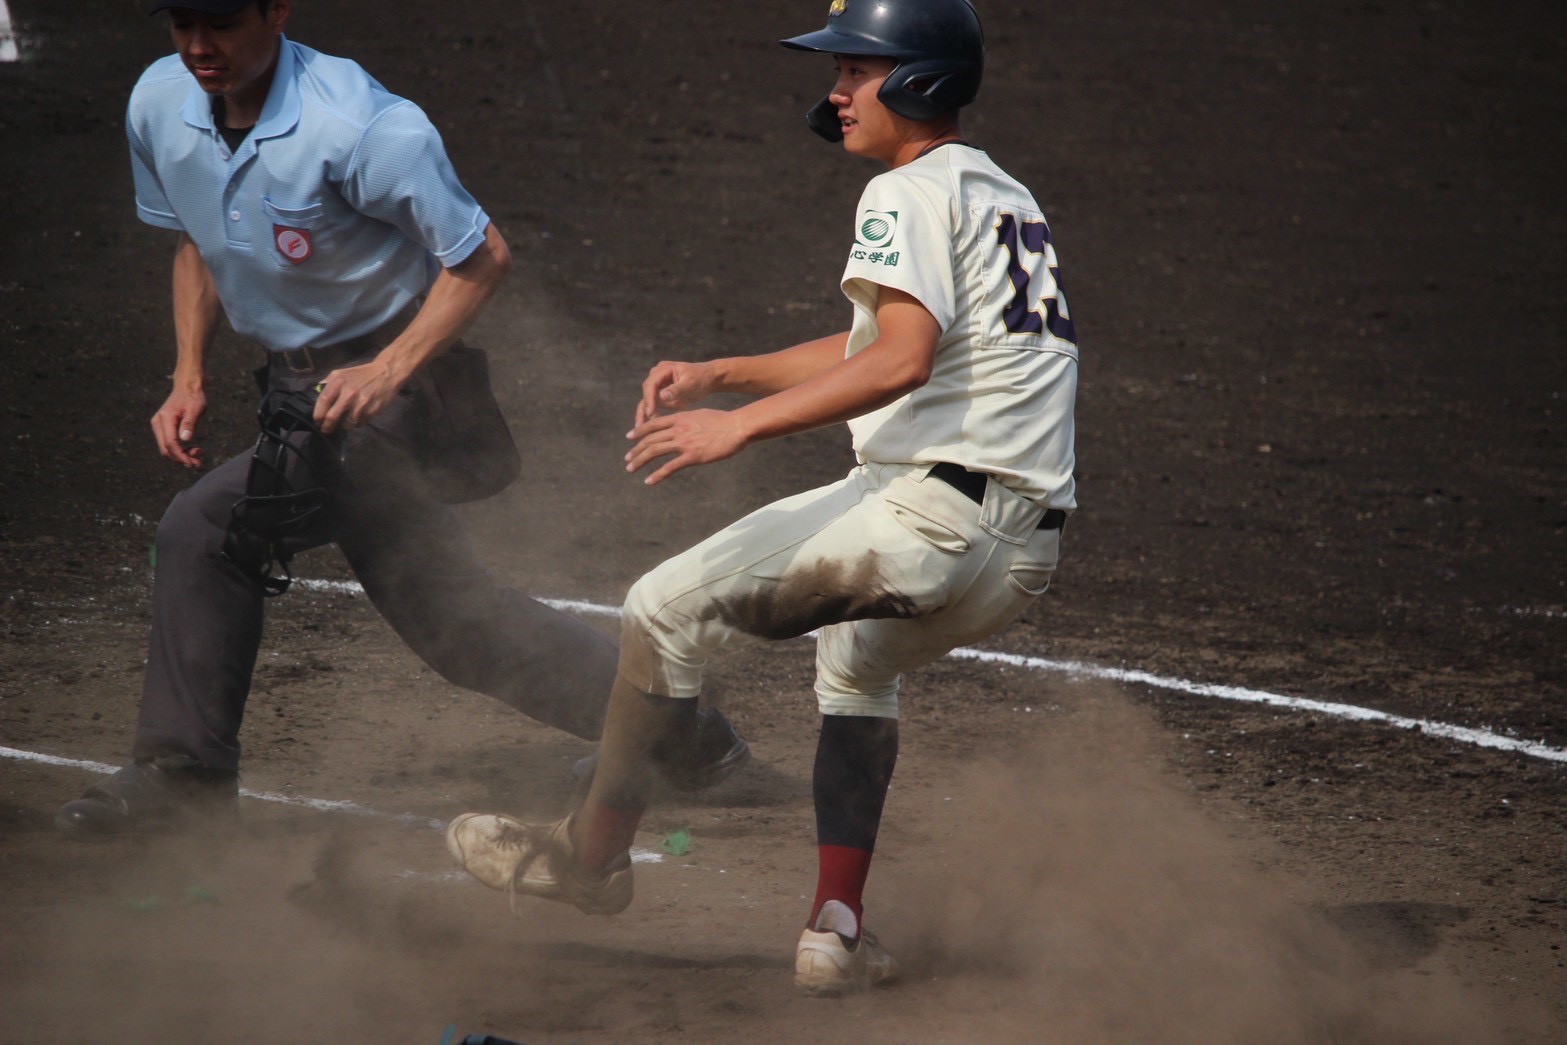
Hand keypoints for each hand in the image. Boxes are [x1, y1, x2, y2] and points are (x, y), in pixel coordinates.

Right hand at [150, 387, 206, 468]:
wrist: (187, 387)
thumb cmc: (193, 397)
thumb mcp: (195, 409)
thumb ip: (189, 423)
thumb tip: (184, 439)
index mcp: (165, 418)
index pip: (170, 443)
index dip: (181, 456)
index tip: (193, 463)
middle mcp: (158, 423)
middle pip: (166, 449)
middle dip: (181, 459)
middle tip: (199, 463)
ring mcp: (159, 426)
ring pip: (166, 448)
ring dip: (181, 456)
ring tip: (198, 456)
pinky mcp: (163, 427)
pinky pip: (169, 443)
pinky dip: (180, 450)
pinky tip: (192, 449)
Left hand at [313, 358, 400, 433]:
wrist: (386, 373)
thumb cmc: (361, 374)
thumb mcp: (341, 373)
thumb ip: (328, 383)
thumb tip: (316, 395)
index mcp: (339, 382)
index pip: (323, 401)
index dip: (318, 414)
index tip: (317, 421)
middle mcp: (349, 392)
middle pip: (332, 416)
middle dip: (327, 426)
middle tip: (326, 429)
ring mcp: (362, 403)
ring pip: (347, 423)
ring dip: (343, 426)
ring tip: (343, 423)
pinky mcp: (372, 410)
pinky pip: (360, 423)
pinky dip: (356, 424)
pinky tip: (357, 418)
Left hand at [625, 408, 748, 485]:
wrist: (737, 427)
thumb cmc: (723, 421)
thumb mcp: (700, 415)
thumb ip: (687, 420)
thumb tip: (681, 422)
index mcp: (679, 418)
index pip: (652, 424)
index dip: (639, 431)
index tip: (629, 437)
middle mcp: (678, 430)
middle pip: (649, 440)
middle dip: (635, 450)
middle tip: (627, 459)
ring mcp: (684, 443)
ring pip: (654, 452)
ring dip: (639, 461)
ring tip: (630, 468)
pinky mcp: (692, 457)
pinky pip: (670, 467)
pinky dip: (657, 475)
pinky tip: (648, 481)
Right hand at [634, 360, 717, 426]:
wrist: (709, 379)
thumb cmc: (701, 379)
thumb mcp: (690, 384)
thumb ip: (676, 390)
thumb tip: (661, 396)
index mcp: (664, 368)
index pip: (651, 384)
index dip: (649, 398)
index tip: (650, 412)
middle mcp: (658, 375)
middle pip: (647, 392)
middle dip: (645, 408)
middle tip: (644, 425)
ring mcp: (659, 384)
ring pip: (647, 399)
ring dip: (645, 412)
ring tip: (642, 428)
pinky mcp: (661, 393)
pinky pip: (654, 404)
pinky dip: (652, 414)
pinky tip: (650, 426)